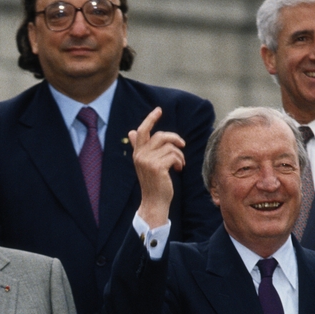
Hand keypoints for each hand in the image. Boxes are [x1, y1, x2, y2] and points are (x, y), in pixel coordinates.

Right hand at [130, 107, 185, 227]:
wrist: (154, 202)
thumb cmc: (153, 183)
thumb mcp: (146, 163)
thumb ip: (140, 147)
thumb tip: (132, 132)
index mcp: (137, 153)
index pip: (143, 131)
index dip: (150, 119)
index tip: (158, 110)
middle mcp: (140, 155)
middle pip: (160, 136)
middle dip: (175, 138)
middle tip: (182, 145)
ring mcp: (148, 161)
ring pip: (170, 147)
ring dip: (179, 154)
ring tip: (179, 163)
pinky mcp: (158, 167)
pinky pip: (174, 155)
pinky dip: (179, 161)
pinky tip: (178, 169)